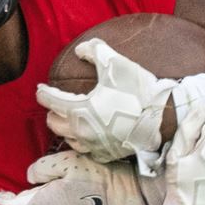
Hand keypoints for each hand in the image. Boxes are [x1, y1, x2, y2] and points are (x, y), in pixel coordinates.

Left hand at [36, 38, 175, 168]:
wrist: (162, 119)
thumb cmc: (138, 92)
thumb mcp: (116, 64)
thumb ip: (95, 51)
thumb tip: (79, 50)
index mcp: (78, 109)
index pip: (50, 101)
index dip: (43, 93)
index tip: (41, 88)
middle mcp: (80, 131)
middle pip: (53, 123)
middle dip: (53, 111)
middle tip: (58, 103)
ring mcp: (92, 145)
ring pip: (67, 138)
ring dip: (66, 127)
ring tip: (72, 118)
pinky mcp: (105, 154)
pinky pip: (85, 149)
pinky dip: (82, 140)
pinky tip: (90, 132)